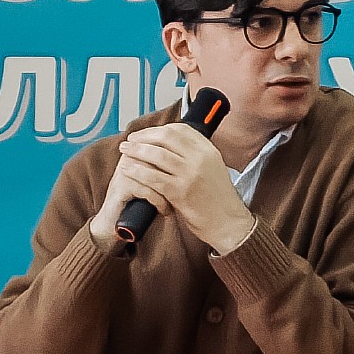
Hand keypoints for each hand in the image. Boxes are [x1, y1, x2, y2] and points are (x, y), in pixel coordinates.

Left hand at [111, 123, 256, 254]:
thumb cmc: (218, 200)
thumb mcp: (213, 169)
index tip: (146, 133)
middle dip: (144, 136)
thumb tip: (172, 144)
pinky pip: (153, 177)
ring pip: (157, 154)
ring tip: (125, 150)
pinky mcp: (181, 192)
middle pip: (166, 137)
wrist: (227, 224)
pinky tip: (128, 169)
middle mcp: (201, 159)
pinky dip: (137, 171)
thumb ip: (196, 155)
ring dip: (136, 150)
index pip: (180, 129)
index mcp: (208, 151)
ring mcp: (190, 175)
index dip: (158, 129)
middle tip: (130, 139)